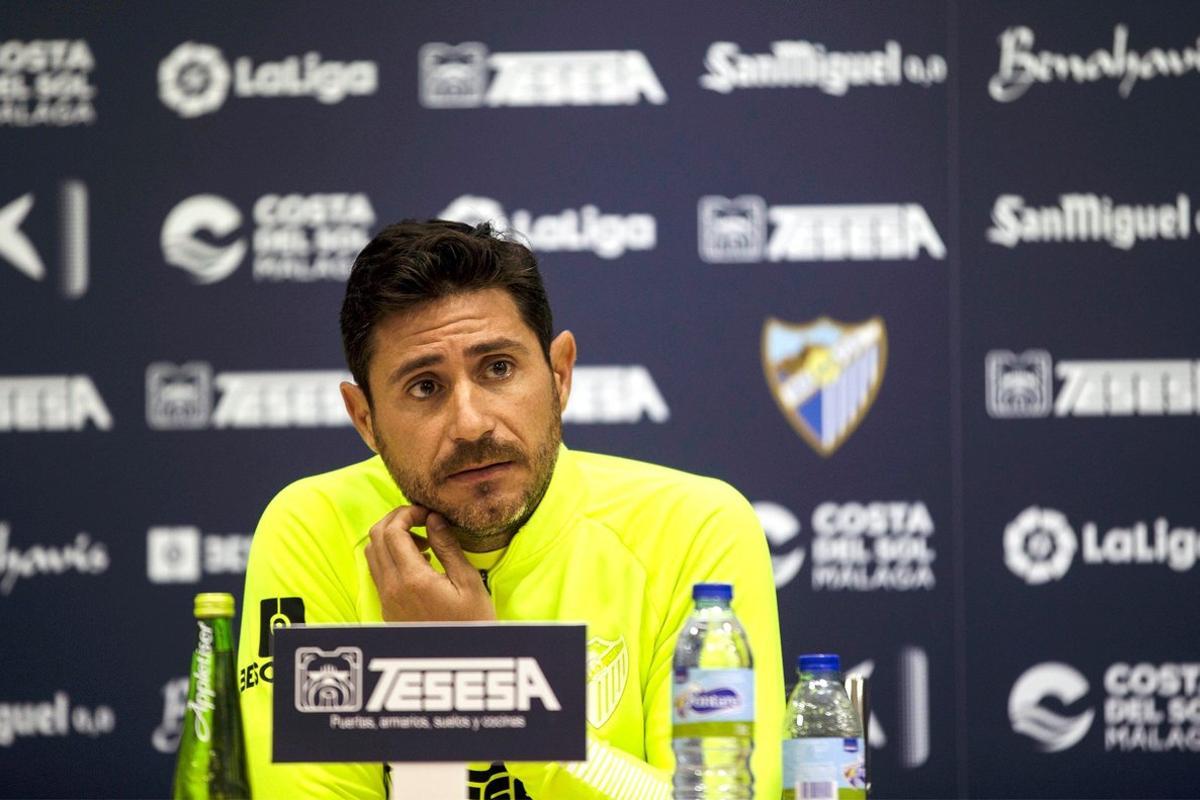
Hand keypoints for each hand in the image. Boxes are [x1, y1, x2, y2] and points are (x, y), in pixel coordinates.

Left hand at [364, 506, 495, 621]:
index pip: (392, 531)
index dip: (408, 512)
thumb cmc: (472, 624)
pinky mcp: (387, 609)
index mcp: (413, 579)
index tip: (428, 512)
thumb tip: (433, 518)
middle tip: (422, 519)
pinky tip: (420, 563)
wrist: (458, 662)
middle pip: (375, 537)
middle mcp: (392, 588)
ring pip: (372, 554)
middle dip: (396, 519)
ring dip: (392, 538)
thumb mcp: (469, 583)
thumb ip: (448, 547)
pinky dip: (391, 556)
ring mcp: (386, 599)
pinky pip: (378, 572)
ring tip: (424, 542)